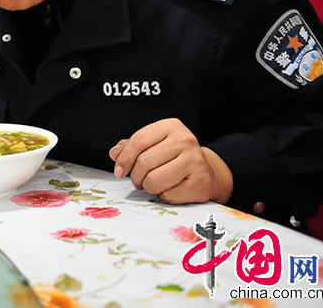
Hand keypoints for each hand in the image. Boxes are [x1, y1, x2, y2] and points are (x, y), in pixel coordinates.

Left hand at [109, 118, 232, 204]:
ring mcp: (196, 161)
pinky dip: (164, 196)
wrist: (207, 172)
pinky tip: (171, 189)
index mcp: (171, 126)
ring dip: (148, 187)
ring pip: (154, 181)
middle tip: (139, 180)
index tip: (118, 171)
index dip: (124, 159)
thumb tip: (114, 154)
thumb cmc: (174, 157)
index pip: (138, 141)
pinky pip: (169, 195)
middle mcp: (185, 141)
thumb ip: (131, 146)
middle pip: (144, 163)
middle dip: (136, 177)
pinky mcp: (201, 183)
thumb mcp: (154, 144)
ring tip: (153, 184)